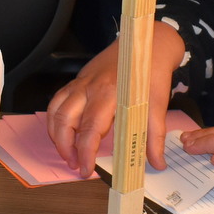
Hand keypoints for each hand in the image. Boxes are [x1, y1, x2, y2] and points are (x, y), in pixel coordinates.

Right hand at [46, 22, 185, 175]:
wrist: (148, 43)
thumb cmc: (150, 72)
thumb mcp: (158, 105)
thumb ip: (154, 136)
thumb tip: (157, 163)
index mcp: (111, 94)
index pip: (90, 130)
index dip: (85, 153)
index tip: (86, 169)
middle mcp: (91, 88)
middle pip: (66, 121)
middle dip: (65, 147)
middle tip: (74, 164)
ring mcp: (81, 82)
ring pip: (56, 110)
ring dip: (56, 134)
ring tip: (66, 152)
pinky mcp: (78, 80)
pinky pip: (58, 100)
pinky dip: (55, 118)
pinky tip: (63, 131)